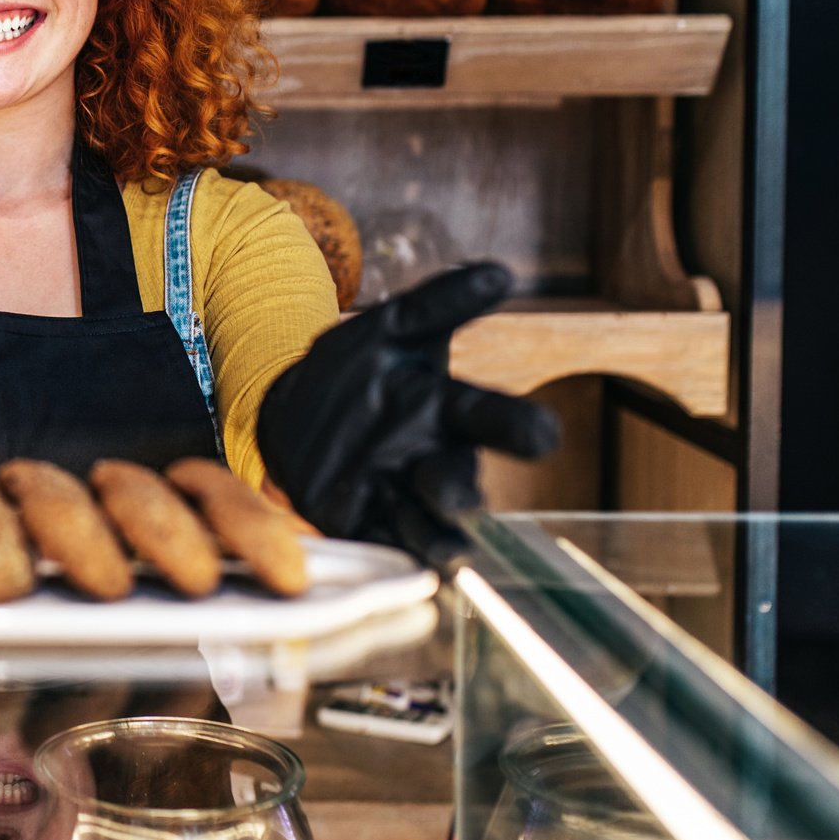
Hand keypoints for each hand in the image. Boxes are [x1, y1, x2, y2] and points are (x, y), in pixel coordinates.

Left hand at [256, 263, 558, 569]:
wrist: (296, 408)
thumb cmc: (361, 367)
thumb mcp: (393, 327)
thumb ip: (440, 302)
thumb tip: (502, 273)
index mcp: (445, 410)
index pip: (489, 417)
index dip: (517, 427)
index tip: (543, 435)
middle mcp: (429, 458)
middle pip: (457, 481)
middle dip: (460, 492)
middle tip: (460, 499)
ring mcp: (393, 494)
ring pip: (425, 526)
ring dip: (435, 539)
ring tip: (445, 551)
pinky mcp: (355, 519)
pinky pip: (379, 543)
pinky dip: (390, 555)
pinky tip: (400, 566)